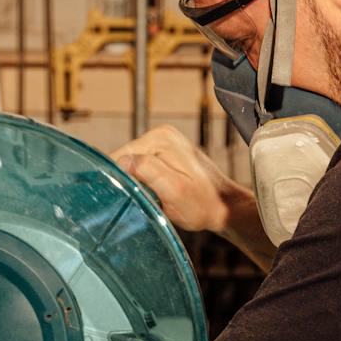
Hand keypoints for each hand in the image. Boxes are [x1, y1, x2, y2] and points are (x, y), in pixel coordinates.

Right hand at [113, 124, 244, 233]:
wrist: (222, 206)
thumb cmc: (202, 204)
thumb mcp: (174, 191)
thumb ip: (149, 172)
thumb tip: (123, 160)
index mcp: (160, 139)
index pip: (119, 157)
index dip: (119, 181)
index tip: (131, 197)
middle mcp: (160, 134)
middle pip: (123, 160)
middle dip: (128, 181)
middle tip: (146, 199)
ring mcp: (163, 141)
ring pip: (131, 164)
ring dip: (136, 182)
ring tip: (154, 196)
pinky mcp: (165, 151)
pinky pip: (142, 166)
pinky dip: (144, 180)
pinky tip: (157, 190)